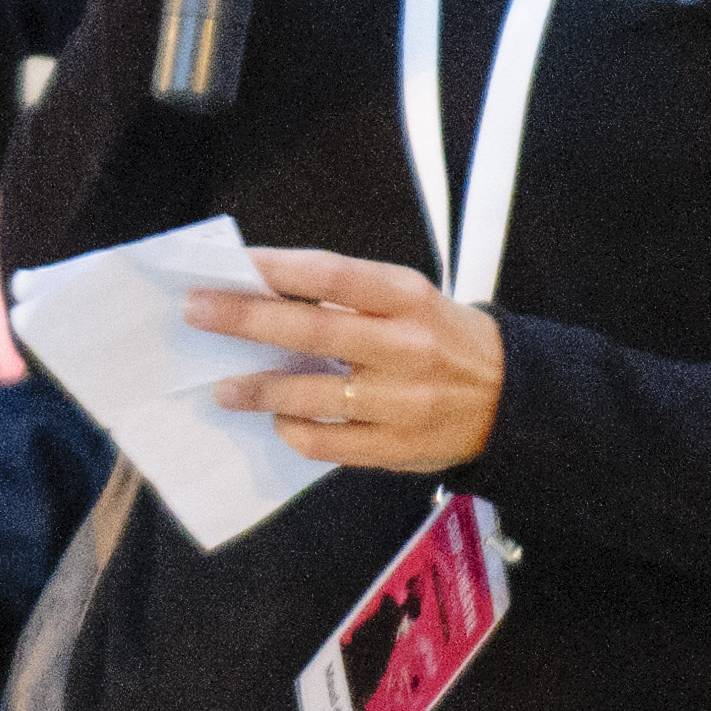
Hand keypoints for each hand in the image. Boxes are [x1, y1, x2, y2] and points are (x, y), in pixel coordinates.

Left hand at [191, 247, 506, 471]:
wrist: (513, 400)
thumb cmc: (445, 339)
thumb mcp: (411, 300)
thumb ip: (351, 297)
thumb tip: (266, 290)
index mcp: (409, 298)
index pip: (333, 276)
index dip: (279, 268)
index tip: (233, 263)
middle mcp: (405, 347)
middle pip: (311, 331)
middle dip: (244, 319)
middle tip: (198, 312)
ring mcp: (400, 401)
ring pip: (312, 394)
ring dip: (258, 390)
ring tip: (223, 388)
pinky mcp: (396, 447)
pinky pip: (327, 443)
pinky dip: (294, 431)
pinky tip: (279, 421)